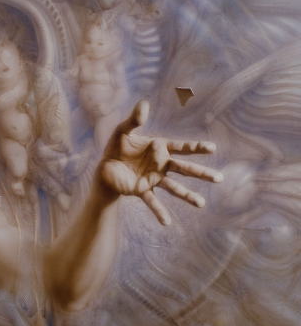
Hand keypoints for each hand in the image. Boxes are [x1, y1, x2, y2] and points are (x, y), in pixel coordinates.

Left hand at [98, 100, 222, 224]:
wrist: (105, 168)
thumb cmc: (116, 147)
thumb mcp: (123, 130)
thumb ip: (134, 119)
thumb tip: (143, 103)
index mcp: (159, 148)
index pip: (181, 147)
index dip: (196, 148)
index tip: (212, 148)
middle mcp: (160, 165)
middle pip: (185, 169)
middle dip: (201, 173)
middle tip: (219, 178)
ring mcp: (153, 179)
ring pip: (174, 188)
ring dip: (187, 196)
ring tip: (201, 204)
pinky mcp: (142, 190)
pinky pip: (152, 202)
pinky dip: (159, 212)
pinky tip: (166, 223)